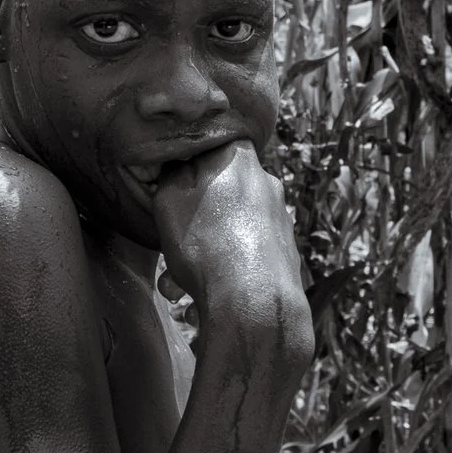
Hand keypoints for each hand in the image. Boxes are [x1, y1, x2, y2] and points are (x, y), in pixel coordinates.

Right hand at [149, 141, 300, 308]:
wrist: (252, 303)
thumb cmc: (205, 245)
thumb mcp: (169, 199)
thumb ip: (172, 174)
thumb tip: (179, 165)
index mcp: (240, 161)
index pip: (209, 148)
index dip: (184, 169)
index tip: (170, 192)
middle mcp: (266, 185)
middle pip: (216, 198)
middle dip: (187, 228)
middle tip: (167, 255)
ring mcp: (279, 221)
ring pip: (226, 234)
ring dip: (198, 259)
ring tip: (177, 290)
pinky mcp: (284, 254)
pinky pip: (243, 259)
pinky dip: (222, 276)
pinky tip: (200, 304)